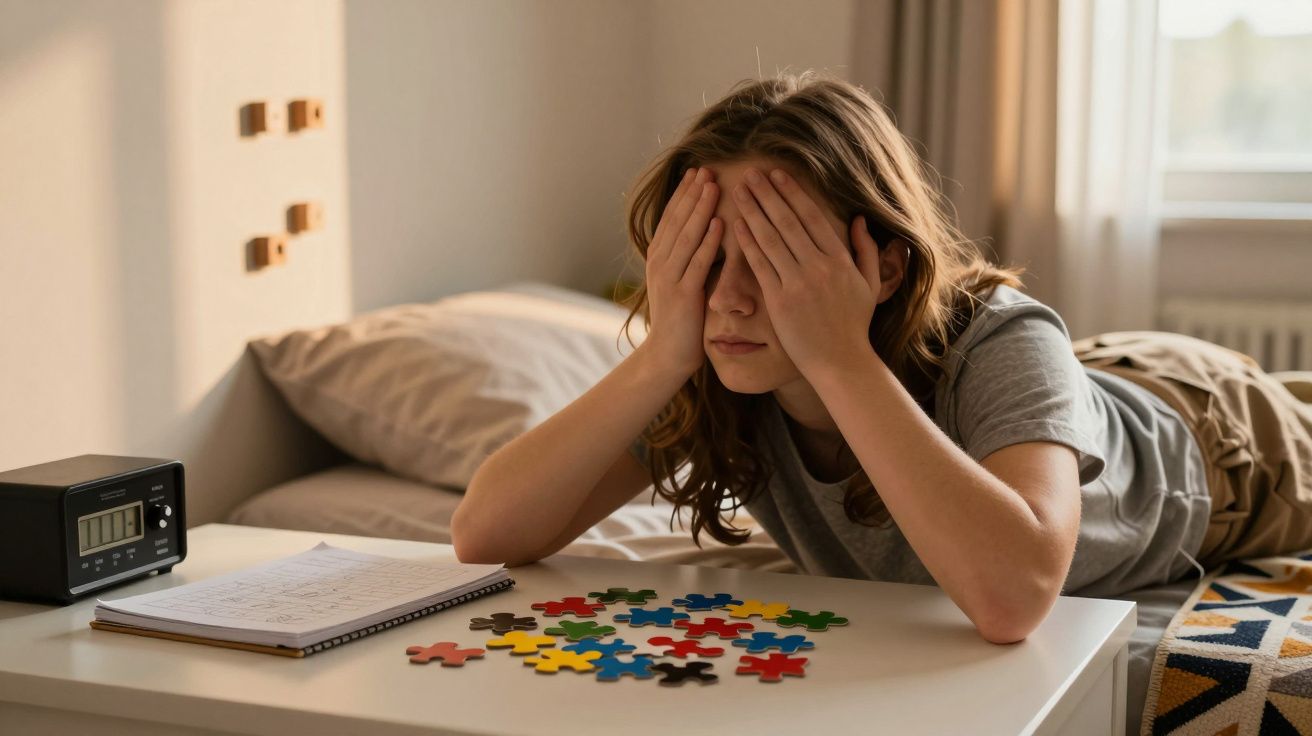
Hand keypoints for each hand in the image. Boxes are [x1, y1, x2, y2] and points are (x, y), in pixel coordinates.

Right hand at [642, 166, 723, 377]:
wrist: (669, 355)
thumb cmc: (683, 319)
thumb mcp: (683, 281)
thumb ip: (690, 257)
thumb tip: (707, 231)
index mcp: (659, 258)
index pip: (671, 218)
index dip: (683, 194)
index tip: (697, 172)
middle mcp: (659, 263)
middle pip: (676, 220)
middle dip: (692, 193)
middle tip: (707, 168)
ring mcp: (669, 278)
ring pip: (686, 236)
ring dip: (700, 209)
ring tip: (713, 185)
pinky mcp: (682, 295)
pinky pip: (697, 262)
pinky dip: (709, 241)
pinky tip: (721, 222)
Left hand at [731, 167, 883, 376]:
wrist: (841, 362)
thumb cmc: (854, 326)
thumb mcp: (869, 285)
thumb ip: (866, 250)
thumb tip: (859, 219)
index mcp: (840, 260)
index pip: (812, 217)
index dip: (792, 193)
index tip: (777, 175)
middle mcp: (819, 267)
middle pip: (788, 221)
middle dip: (767, 194)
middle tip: (750, 173)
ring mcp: (798, 284)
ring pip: (771, 239)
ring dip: (753, 211)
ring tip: (738, 191)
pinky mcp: (780, 301)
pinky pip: (760, 266)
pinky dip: (748, 243)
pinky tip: (736, 225)